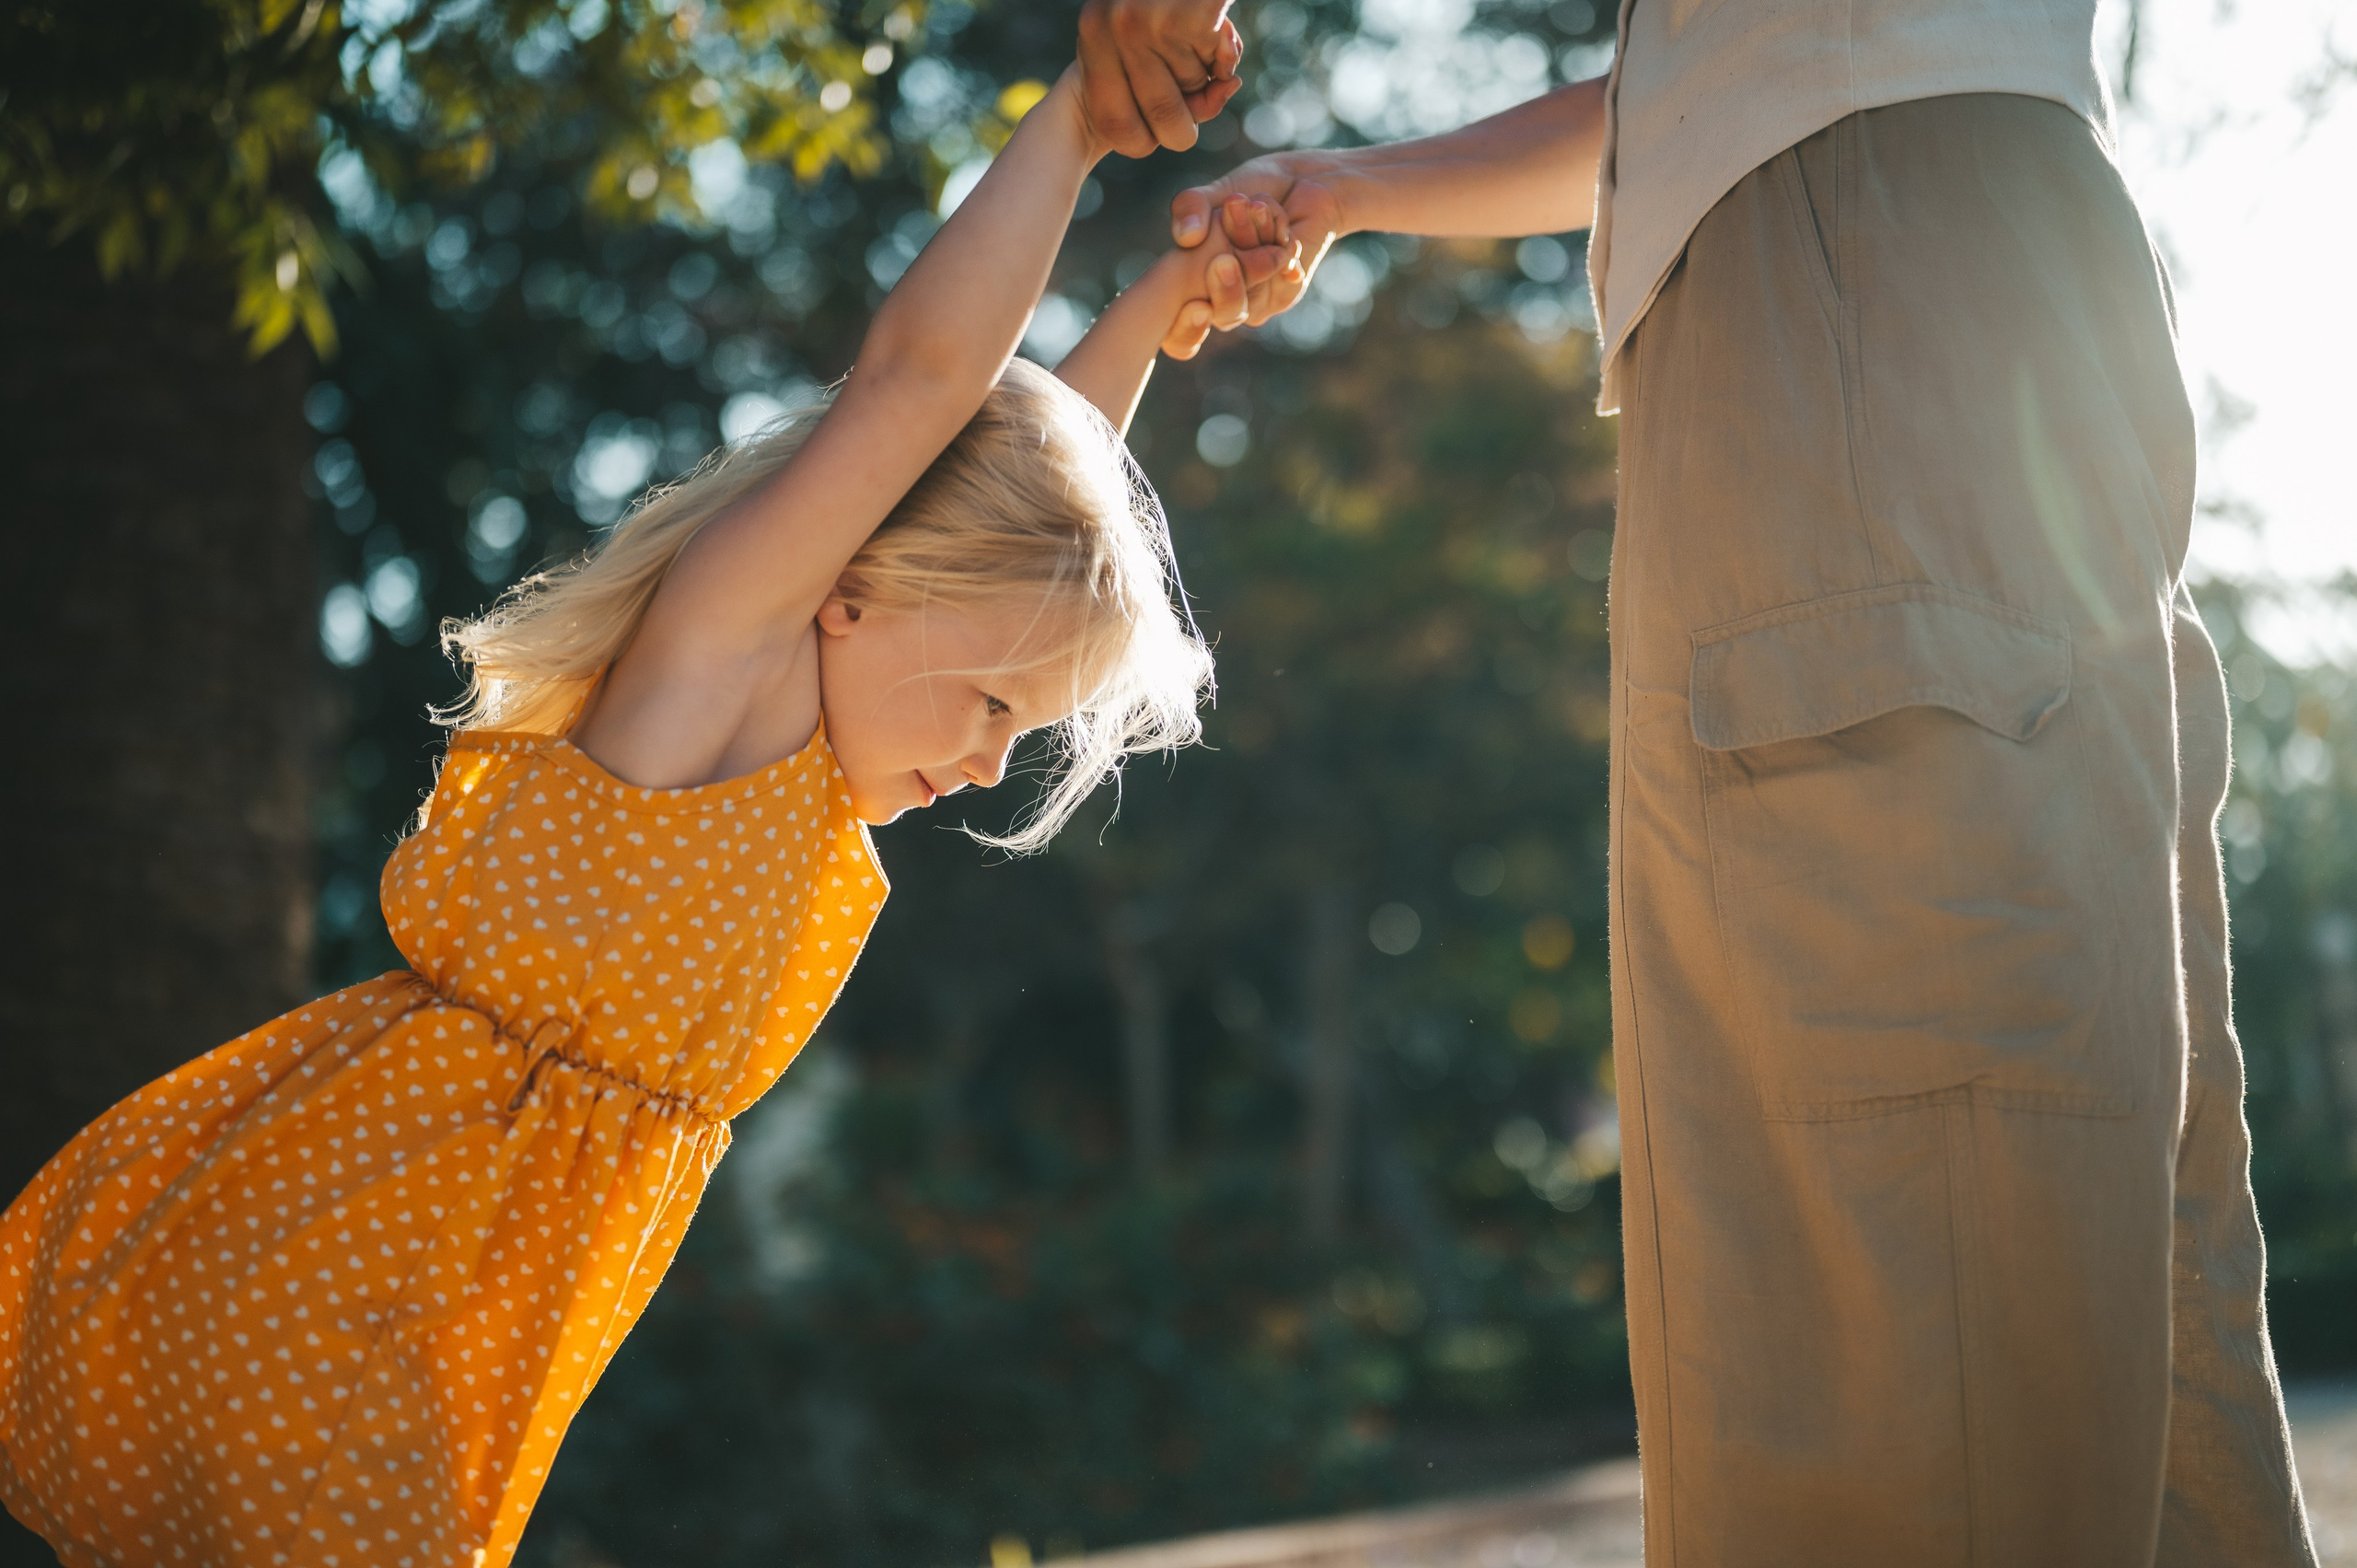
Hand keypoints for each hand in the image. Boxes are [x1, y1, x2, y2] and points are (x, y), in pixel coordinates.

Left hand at [1077, 0, 1244, 158]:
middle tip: (1196, 101)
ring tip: (1205, 39)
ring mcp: (1150, 22)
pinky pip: (1218, 69)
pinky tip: (1222, 29)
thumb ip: (1145, 79)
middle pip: (1159, 123)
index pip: (1110, 123)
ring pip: (1192, 92)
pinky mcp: (1187, 17)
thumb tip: (1181, 130)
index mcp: (1091, 33)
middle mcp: (1113, 28)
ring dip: (1208, 77)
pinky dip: (1229, 57)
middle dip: (1185, 129)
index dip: (1139, 142)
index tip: (1155, 133)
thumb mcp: (1132, 26)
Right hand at [1171, 153, 1346, 326]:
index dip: (1185, 332)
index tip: (1195, 308)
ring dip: (1251, 236)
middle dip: (1228, 287)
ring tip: (1250, 203)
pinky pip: (1279, 270)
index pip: (1179, 336)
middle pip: (1224, 316)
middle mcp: (1222, 301)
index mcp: (1190, 287)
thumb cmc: (1247, 190)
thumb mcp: (1212, 192)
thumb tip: (1186, 237)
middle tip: (1223, 258)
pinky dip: (1276, 233)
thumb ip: (1190, 207)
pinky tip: (1273, 212)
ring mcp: (1257, 300)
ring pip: (1254, 285)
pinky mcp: (1288, 290)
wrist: (1298, 179)